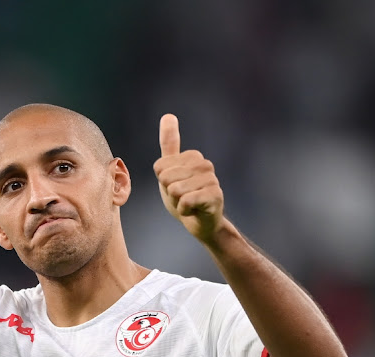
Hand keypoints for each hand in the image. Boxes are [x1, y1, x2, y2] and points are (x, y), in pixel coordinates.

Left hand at [153, 114, 225, 243]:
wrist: (201, 224)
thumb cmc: (184, 197)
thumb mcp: (170, 170)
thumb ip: (169, 144)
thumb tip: (168, 115)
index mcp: (193, 156)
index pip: (160, 167)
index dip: (163, 182)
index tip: (176, 187)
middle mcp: (205, 164)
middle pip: (166, 177)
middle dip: (169, 192)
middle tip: (183, 197)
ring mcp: (212, 179)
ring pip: (174, 189)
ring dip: (177, 202)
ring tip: (189, 203)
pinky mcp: (215, 195)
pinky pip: (185, 201)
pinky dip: (184, 210)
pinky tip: (194, 210)